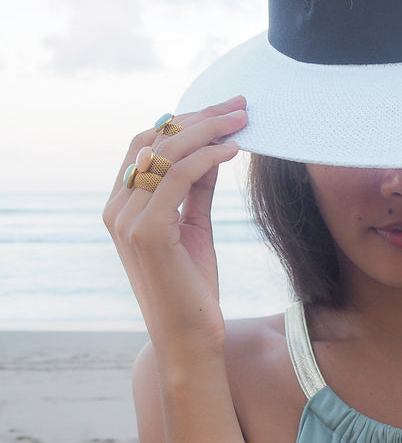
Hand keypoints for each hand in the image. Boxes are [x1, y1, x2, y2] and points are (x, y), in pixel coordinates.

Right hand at [103, 96, 247, 357]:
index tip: (224, 110)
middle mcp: (116, 208)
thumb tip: (214, 150)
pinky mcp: (147, 232)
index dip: (184, 121)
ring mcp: (126, 219)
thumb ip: (197, 190)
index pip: (147, 145)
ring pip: (166, 152)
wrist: (190, 338)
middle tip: (240, 104)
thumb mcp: (194, 227)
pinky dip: (207, 157)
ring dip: (208, 129)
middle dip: (200, 116)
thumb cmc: (192, 286)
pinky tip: (233, 150)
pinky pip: (178, 177)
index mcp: (122, 206)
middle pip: (155, 140)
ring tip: (244, 120)